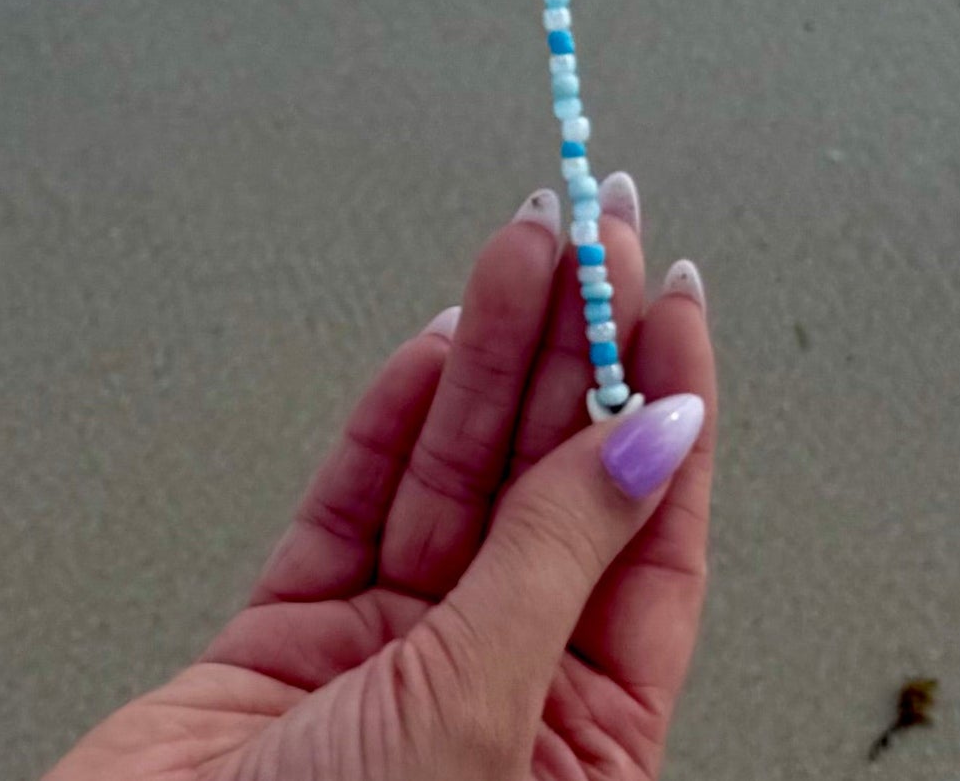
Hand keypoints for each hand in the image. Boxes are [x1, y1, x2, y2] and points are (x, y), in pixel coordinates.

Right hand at [45, 190, 714, 780]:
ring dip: (489, 349)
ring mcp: (389, 662)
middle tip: (594, 231)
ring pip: (455, 471)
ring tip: (524, 242)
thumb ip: (557, 558)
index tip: (669, 293)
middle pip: (553, 483)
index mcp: (578, 747)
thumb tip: (657, 435)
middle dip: (575, 348)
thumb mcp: (483, 711)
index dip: (667, 407)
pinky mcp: (290, 640)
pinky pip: (357, 500)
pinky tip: (438, 336)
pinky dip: (395, 413)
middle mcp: (494, 693)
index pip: (648, 539)